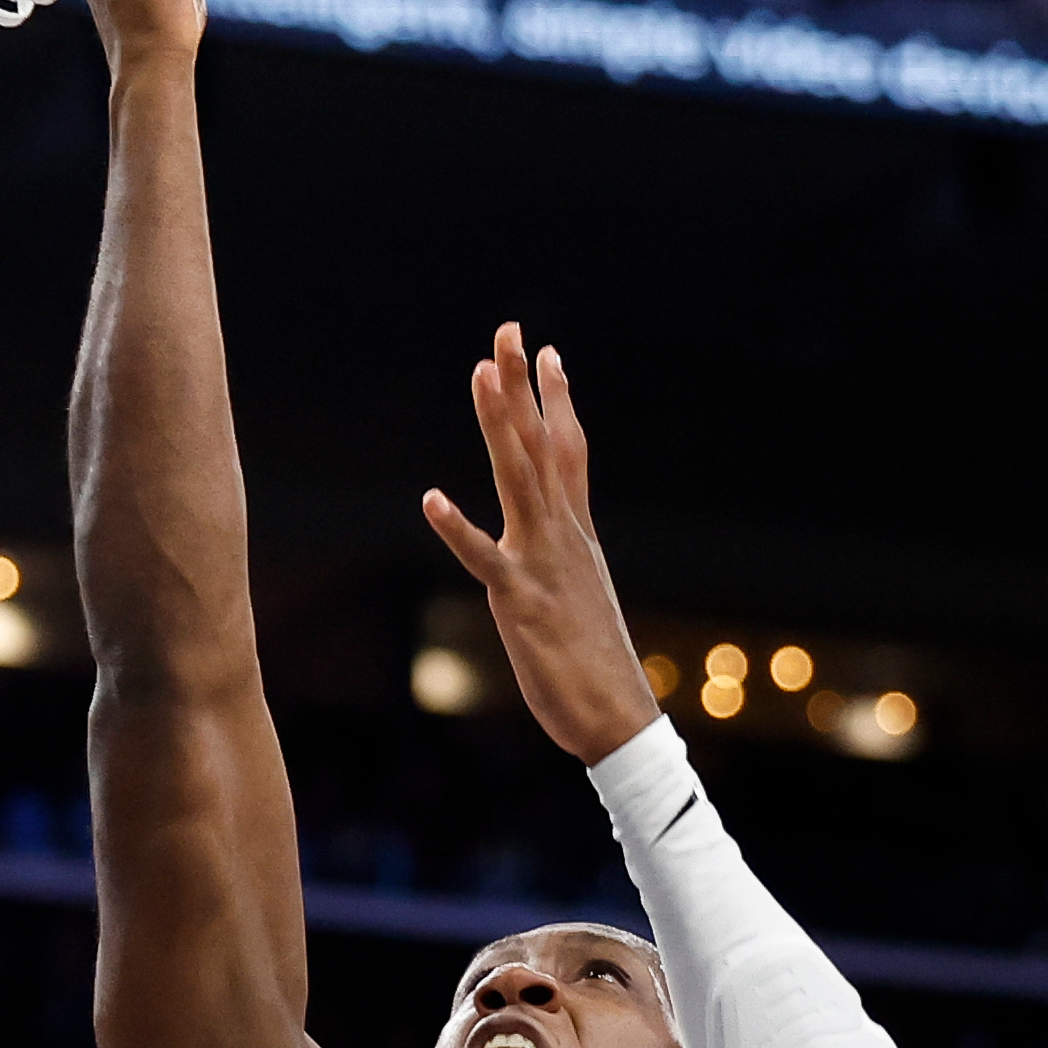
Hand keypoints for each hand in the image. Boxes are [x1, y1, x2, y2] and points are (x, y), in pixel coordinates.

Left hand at [423, 324, 660, 768]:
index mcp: (576, 534)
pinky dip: (457, 528)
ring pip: (518, 479)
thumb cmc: (594, 664)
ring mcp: (541, 563)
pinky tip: (430, 498)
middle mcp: (562, 536)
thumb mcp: (580, 594)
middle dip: (524, 386)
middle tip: (511, 329)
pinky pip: (483, 558)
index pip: (568, 451)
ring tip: (480, 373)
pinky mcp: (519, 601)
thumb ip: (564, 559)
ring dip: (498, 424)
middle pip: (543, 445)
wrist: (618, 717)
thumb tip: (559, 539)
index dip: (557, 400)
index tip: (549, 351)